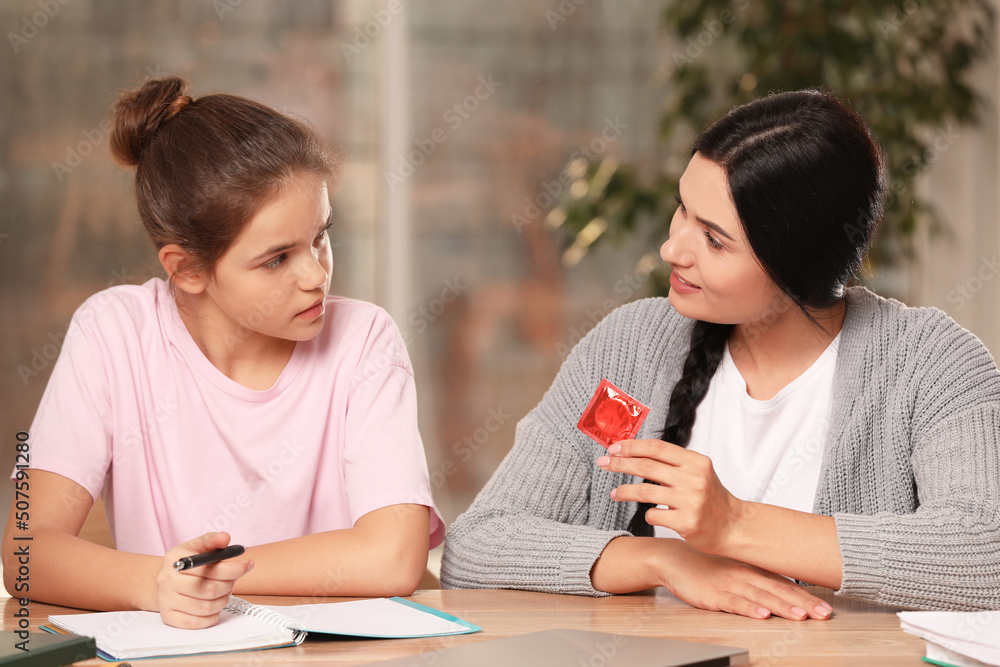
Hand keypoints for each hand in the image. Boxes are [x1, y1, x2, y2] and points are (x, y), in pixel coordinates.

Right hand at [157, 532, 253, 628]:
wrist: (165, 580)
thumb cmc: (186, 562)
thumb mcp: (196, 546)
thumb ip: (212, 541)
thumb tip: (225, 538)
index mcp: (175, 560)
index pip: (210, 568)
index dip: (234, 568)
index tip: (248, 565)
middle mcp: (166, 581)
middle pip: (209, 590)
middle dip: (229, 585)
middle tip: (233, 580)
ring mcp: (166, 601)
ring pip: (206, 608)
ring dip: (222, 600)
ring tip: (224, 592)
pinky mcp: (168, 617)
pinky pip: (196, 623)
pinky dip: (211, 616)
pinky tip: (214, 605)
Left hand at [597, 438, 744, 553]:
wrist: (734, 527)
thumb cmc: (711, 498)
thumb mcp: (698, 472)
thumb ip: (673, 462)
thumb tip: (635, 452)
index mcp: (696, 462)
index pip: (657, 448)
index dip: (632, 446)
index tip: (613, 448)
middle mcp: (694, 478)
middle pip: (647, 466)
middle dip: (620, 464)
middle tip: (603, 463)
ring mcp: (691, 501)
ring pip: (645, 491)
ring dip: (624, 491)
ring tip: (615, 493)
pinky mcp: (687, 522)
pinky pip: (654, 515)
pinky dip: (647, 513)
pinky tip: (648, 513)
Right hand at [658, 539, 831, 620]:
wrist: (672, 559)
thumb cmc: (705, 565)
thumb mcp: (734, 567)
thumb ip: (757, 577)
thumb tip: (784, 590)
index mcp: (752, 569)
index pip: (785, 584)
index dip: (807, 596)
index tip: (827, 607)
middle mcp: (745, 575)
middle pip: (779, 591)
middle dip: (804, 604)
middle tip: (824, 614)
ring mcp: (729, 584)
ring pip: (761, 597)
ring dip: (783, 607)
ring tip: (802, 616)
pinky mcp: (713, 594)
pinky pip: (734, 603)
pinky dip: (749, 609)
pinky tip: (762, 615)